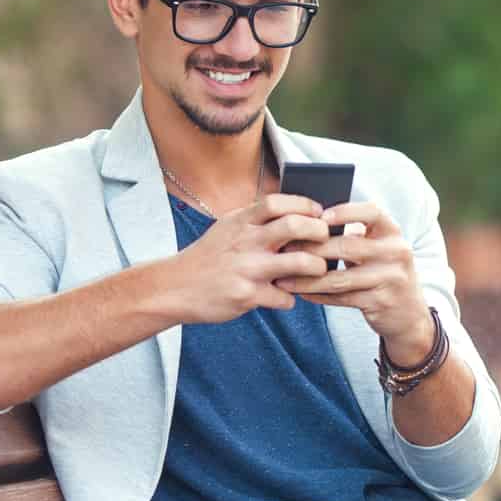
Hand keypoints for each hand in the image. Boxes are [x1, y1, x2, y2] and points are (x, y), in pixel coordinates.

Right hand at [162, 194, 331, 323]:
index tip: (318, 212)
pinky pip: (285, 298)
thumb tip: (297, 214)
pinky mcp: (248, 295)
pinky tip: (285, 296)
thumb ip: (256, 220)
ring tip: (317, 270)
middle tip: (325, 239)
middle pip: (295, 227)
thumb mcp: (227, 228)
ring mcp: (248, 269)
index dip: (304, 205)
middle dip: (319, 232)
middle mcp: (246, 241)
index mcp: (241, 221)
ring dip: (317, 267)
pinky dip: (291, 298)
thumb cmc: (209, 257)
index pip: (278, 202)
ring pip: (300, 263)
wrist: (175, 288)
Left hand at [276, 201, 434, 360]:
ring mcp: (390, 279)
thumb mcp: (379, 249)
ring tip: (284, 278)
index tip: (320, 216)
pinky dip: (318, 295)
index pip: (372, 212)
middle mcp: (396, 253)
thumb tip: (309, 223)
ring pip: (340, 278)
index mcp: (393, 233)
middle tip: (286, 249)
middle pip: (349, 246)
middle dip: (314, 248)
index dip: (345, 211)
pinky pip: (341, 298)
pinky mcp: (380, 302)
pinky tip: (301, 292)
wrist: (409, 314)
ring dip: (308, 279)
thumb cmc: (383, 273)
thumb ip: (355, 236)